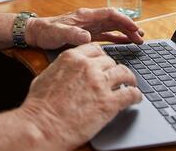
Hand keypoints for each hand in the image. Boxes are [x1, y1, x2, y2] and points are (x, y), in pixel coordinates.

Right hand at [20, 43, 141, 149]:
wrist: (42, 126)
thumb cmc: (39, 105)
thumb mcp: (46, 77)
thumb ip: (60, 70)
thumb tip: (63, 73)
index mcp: (72, 57)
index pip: (95, 49)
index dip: (102, 57)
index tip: (105, 63)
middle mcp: (88, 66)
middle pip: (110, 61)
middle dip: (113, 69)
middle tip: (116, 77)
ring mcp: (100, 83)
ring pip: (124, 73)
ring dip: (129, 79)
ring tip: (131, 84)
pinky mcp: (109, 102)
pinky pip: (130, 93)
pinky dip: (136, 95)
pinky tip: (136, 98)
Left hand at [25, 7, 143, 49]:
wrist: (36, 33)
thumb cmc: (46, 31)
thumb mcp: (58, 33)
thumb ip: (73, 34)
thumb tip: (88, 38)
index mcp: (85, 16)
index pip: (110, 14)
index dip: (124, 20)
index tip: (135, 28)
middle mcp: (89, 20)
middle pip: (114, 20)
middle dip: (129, 27)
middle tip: (141, 38)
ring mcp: (88, 27)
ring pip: (112, 27)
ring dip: (125, 32)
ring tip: (138, 40)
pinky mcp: (86, 34)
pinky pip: (105, 35)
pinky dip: (116, 38)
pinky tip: (124, 43)